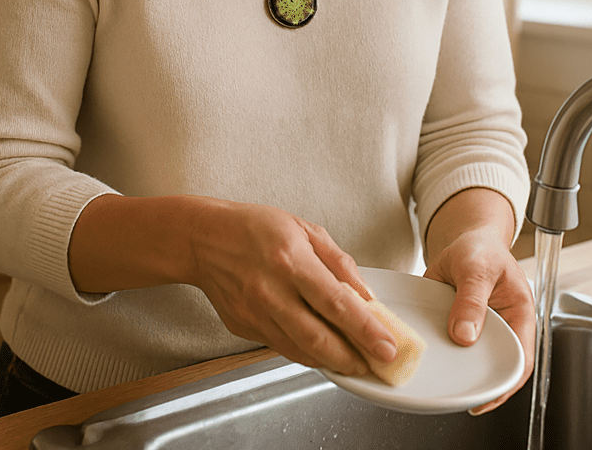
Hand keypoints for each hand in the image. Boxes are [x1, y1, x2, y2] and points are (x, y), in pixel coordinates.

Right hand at [186, 200, 397, 376]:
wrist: (204, 238)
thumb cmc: (255, 227)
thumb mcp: (304, 229)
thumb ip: (338, 262)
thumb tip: (365, 294)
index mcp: (291, 260)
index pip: (336, 303)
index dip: (365, 329)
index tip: (387, 346)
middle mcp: (272, 291)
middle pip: (318, 337)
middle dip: (352, 357)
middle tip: (376, 364)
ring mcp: (255, 313)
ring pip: (299, 350)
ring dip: (331, 361)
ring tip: (354, 363)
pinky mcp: (243, 328)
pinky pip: (281, 347)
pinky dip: (305, 354)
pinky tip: (322, 352)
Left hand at [423, 189, 535, 413]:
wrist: (466, 240)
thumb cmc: (481, 249)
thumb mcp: (476, 267)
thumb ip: (472, 299)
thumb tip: (465, 335)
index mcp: (519, 315)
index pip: (520, 360)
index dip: (505, 384)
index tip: (484, 400)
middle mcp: (502, 329)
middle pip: (495, 366)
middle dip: (478, 384)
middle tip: (455, 396)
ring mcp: (480, 331)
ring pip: (472, 360)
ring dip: (457, 371)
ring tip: (440, 384)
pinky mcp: (459, 328)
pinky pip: (452, 347)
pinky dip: (441, 353)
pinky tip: (428, 358)